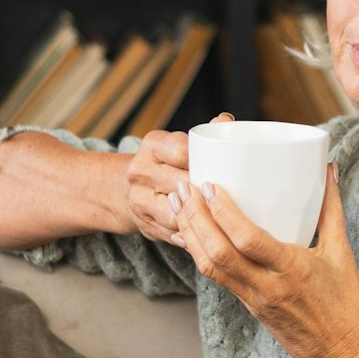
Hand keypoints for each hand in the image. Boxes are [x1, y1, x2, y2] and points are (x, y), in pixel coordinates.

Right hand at [121, 112, 232, 245]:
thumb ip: (204, 135)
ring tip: (225, 219)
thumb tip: (226, 121)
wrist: (125, 190)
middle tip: (233, 197)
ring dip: (202, 218)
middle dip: (207, 192)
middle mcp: (140, 171)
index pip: (184, 152)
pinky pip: (174, 234)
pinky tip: (210, 236)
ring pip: (178, 214)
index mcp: (152, 145)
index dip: (205, 162)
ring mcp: (138, 200)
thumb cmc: (166, 164)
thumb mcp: (178, 144)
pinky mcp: (144, 224)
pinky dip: (193, 236)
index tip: (223, 168)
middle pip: (183, 184)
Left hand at [174, 161, 358, 357]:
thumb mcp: (343, 254)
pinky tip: (188, 235)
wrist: (343, 355)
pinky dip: (198, 254)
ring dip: (189, 234)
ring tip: (178, 205)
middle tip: (183, 188)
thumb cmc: (348, 306)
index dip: (223, 212)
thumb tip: (329, 170)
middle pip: (217, 252)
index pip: (248, 240)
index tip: (210, 185)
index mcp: (293, 270)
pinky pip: (216, 278)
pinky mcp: (247, 306)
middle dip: (194, 218)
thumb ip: (331, 209)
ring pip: (209, 267)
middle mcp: (268, 286)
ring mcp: (254, 299)